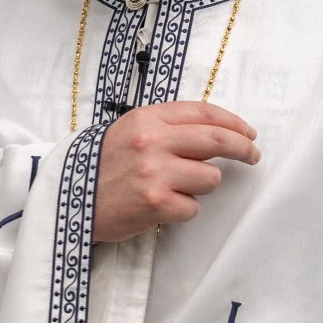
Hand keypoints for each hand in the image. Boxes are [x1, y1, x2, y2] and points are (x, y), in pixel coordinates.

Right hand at [92, 101, 260, 241]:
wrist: (69, 201)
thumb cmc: (102, 167)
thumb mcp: (128, 132)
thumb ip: (165, 127)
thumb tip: (212, 132)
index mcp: (147, 119)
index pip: (202, 113)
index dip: (232, 122)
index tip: (247, 132)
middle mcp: (152, 141)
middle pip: (217, 139)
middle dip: (243, 148)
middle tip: (253, 155)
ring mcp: (155, 173)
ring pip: (210, 178)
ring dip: (200, 186)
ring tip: (175, 189)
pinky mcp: (156, 203)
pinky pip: (193, 207)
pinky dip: (183, 210)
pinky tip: (162, 207)